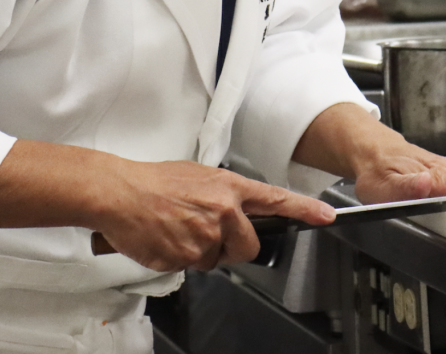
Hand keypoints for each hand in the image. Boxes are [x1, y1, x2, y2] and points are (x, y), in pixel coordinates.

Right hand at [0, 140, 334, 273]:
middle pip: (248, 247)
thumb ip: (224, 197)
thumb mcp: (198, 177)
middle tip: (205, 233)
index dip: (305, 210)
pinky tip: (166, 239)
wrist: (118, 192)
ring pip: (216, 260)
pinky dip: (180, 258)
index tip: (327, 217)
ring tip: (178, 229)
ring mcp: (205, 235)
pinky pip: (192, 267)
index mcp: (229, 188)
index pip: (276, 200)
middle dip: (231, 248)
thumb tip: (236, 215)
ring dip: (201, 252)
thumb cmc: (154, 183)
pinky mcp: (185, 256)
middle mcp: (223, 211)